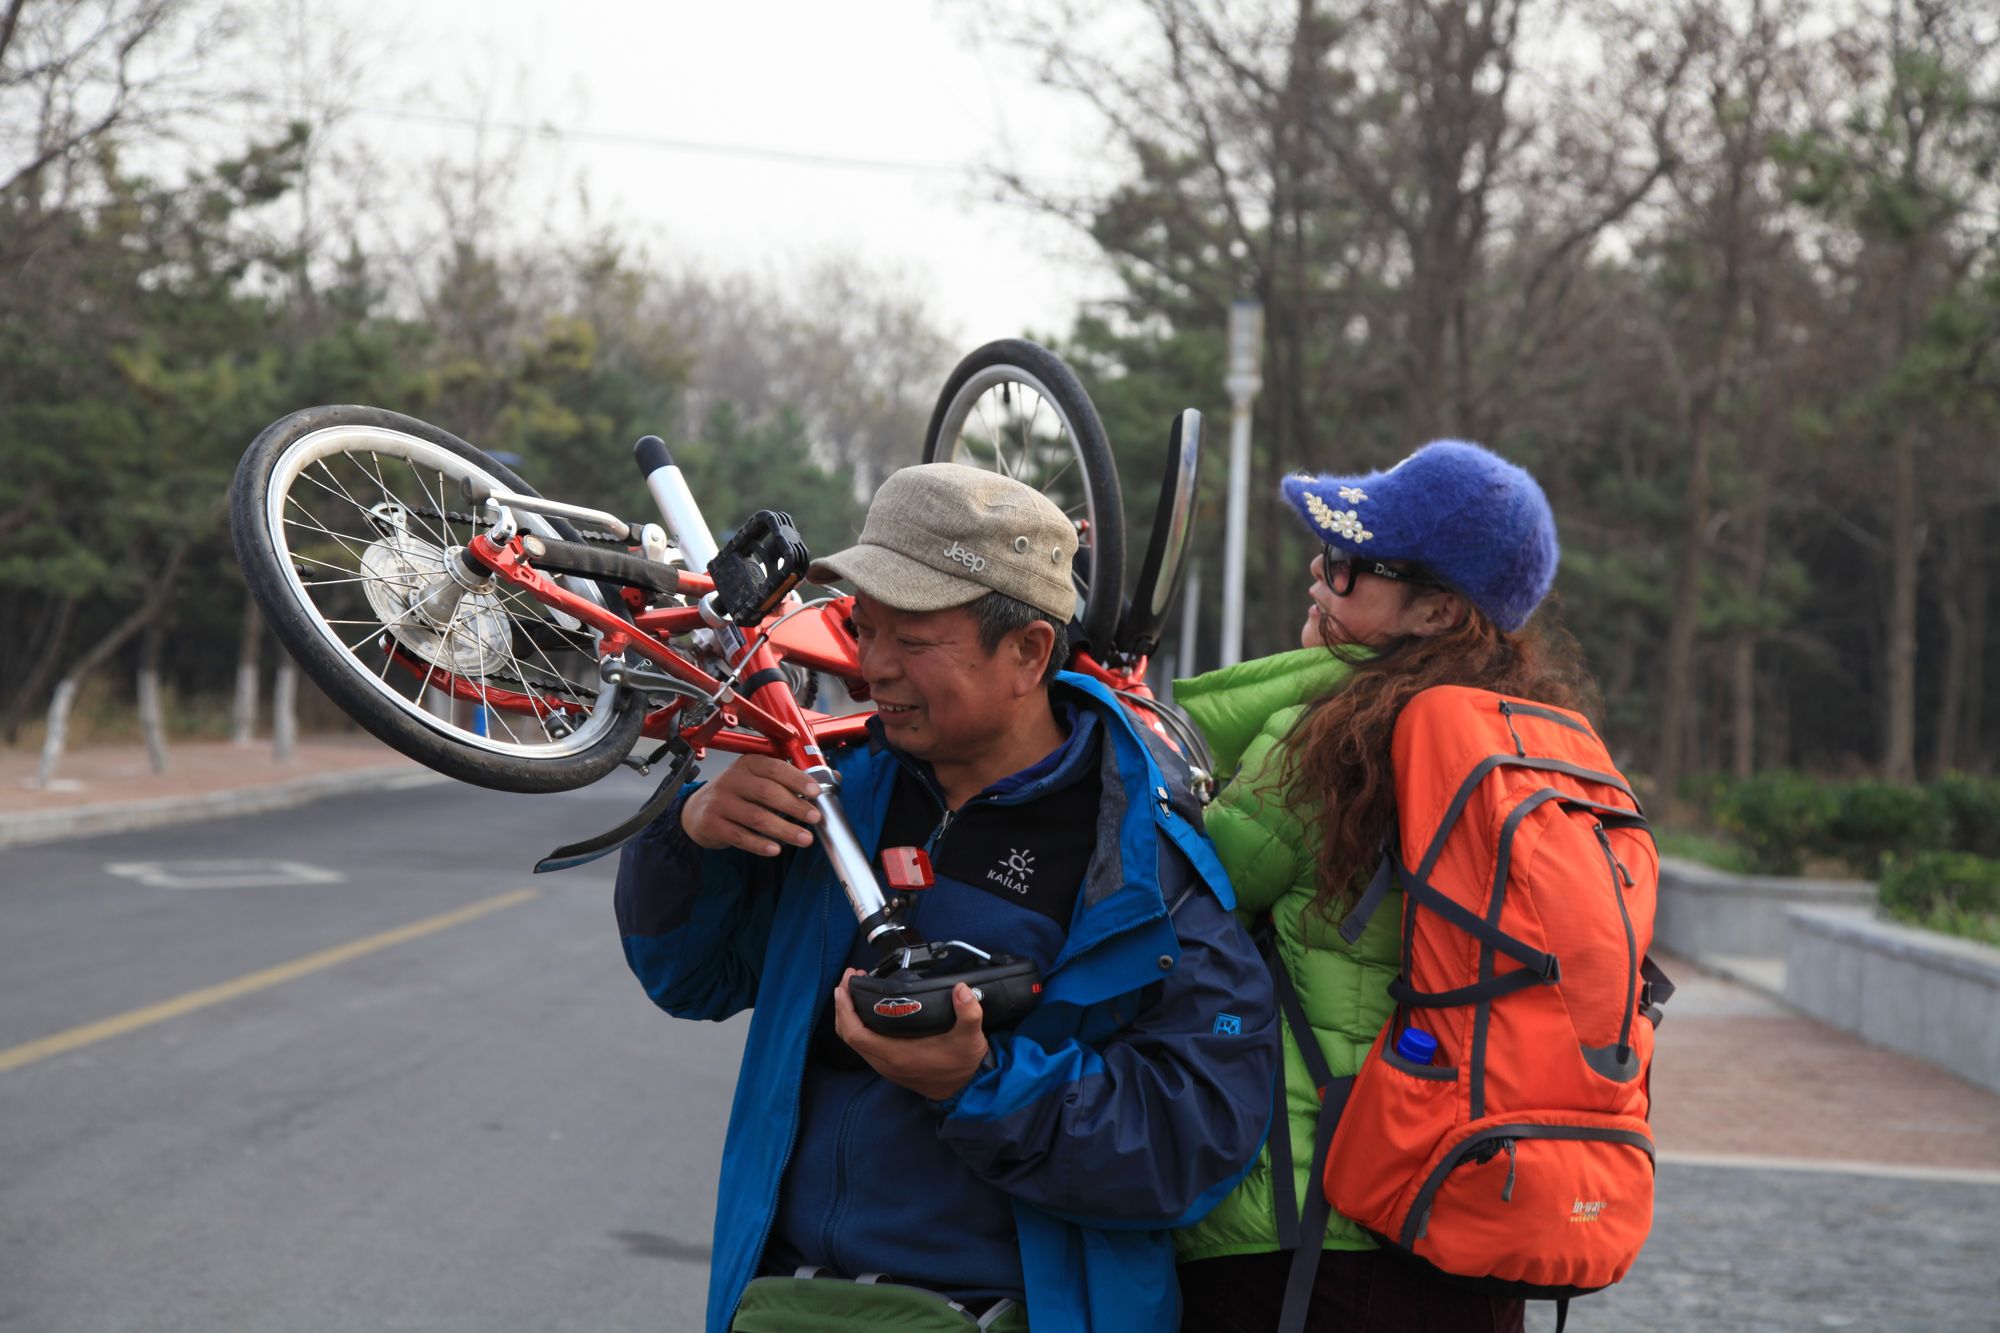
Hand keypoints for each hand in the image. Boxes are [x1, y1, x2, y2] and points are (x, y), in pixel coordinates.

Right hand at [680, 754, 821, 854]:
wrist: (697, 812)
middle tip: (815, 818)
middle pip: (767, 793)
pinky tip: (775, 849)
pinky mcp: (713, 824)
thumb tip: (833, 777)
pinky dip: (759, 844)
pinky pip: (740, 836)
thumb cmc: (737, 794)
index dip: (796, 780)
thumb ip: (793, 779)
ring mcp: (720, 802)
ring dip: (783, 829)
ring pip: (756, 817)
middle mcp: (732, 780)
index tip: (815, 792)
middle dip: (795, 807)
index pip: (774, 768)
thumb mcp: (759, 779)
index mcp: (748, 764)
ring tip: (804, 838)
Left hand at [832, 968, 989, 1101]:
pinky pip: (863, 1044)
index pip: (856, 1034)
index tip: (844, 987)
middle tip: (848, 981)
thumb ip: (968, 1013)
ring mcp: (885, 1065)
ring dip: (848, 1015)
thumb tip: (961, 989)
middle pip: (848, 1035)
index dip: (845, 1010)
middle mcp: (886, 1062)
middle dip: (842, 1006)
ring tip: (853, 990)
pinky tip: (865, 1009)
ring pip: (854, 1040)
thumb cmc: (963, 1064)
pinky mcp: (889, 1064)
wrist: (965, 1089)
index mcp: (898, 1055)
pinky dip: (857, 1025)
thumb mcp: (970, 1038)